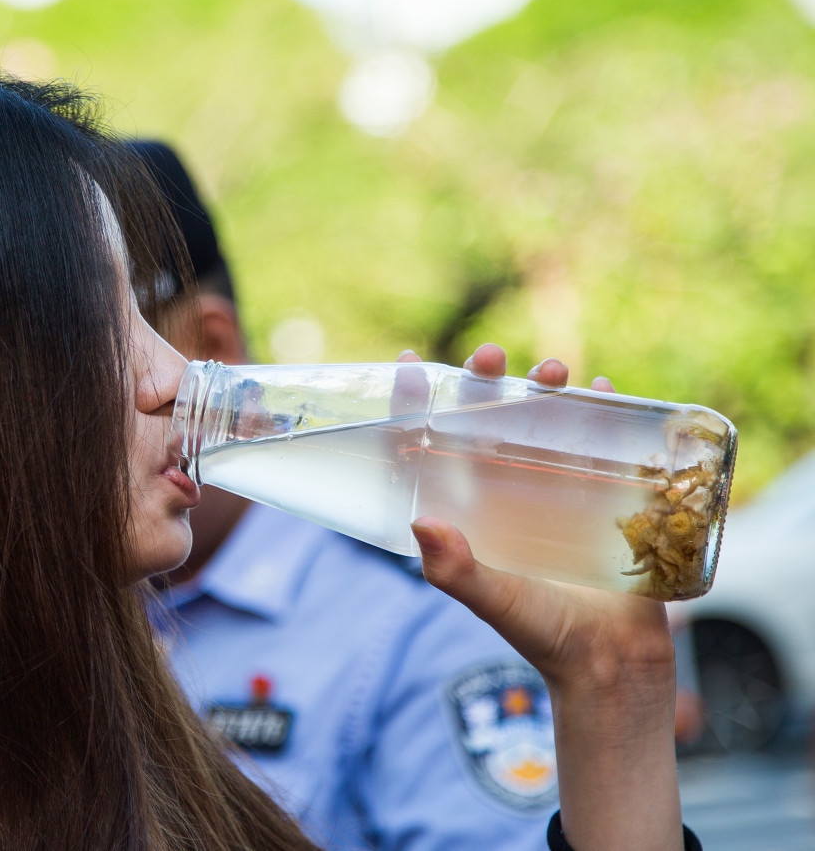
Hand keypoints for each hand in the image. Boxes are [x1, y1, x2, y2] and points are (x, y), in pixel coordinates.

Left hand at [402, 342, 682, 850]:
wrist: (611, 663)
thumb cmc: (541, 634)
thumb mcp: (493, 601)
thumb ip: (457, 571)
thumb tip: (421, 524)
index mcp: (471, 509)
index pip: (434, 446)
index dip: (417, 405)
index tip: (409, 364)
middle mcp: (508, 491)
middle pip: (490, 419)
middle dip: (486, 381)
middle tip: (489, 356)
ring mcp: (557, 490)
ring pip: (546, 421)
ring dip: (547, 387)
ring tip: (553, 369)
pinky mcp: (605, 496)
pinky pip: (603, 442)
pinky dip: (605, 411)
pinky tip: (605, 389)